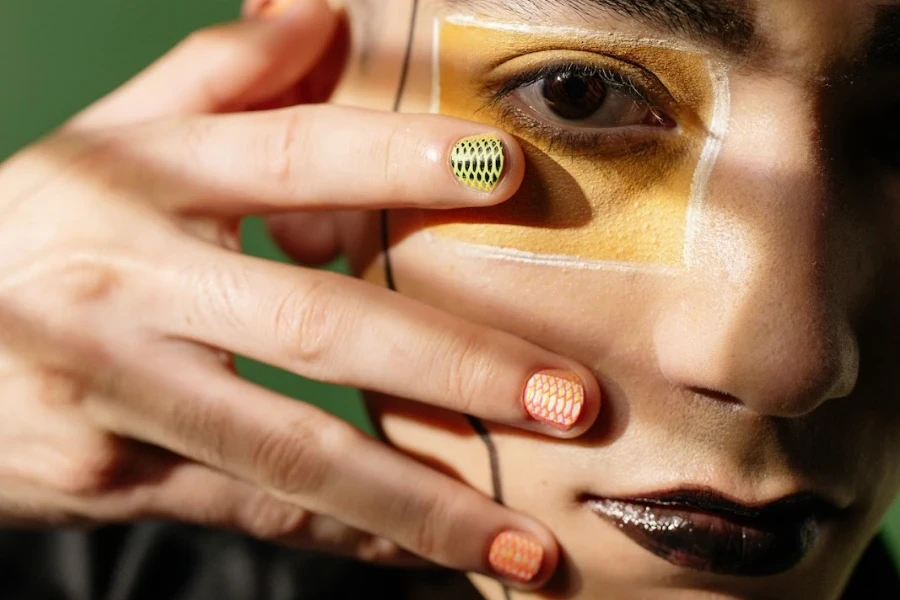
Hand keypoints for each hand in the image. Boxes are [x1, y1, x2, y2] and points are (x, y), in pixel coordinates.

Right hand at [0, 0, 599, 587]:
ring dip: (418, 498)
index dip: (397, 155)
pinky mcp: (107, 474)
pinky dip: (345, 532)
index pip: (289, 153)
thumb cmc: (33, 235)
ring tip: (527, 543)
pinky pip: (251, 506)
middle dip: (451, 365)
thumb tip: (315, 10)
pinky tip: (427, 552)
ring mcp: (114, 388)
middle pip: (314, 321)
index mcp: (134, 177)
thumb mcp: (101, 144)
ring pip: (290, 446)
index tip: (509, 168)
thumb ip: (208, 77)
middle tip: (573, 400)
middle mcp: (124, 280)